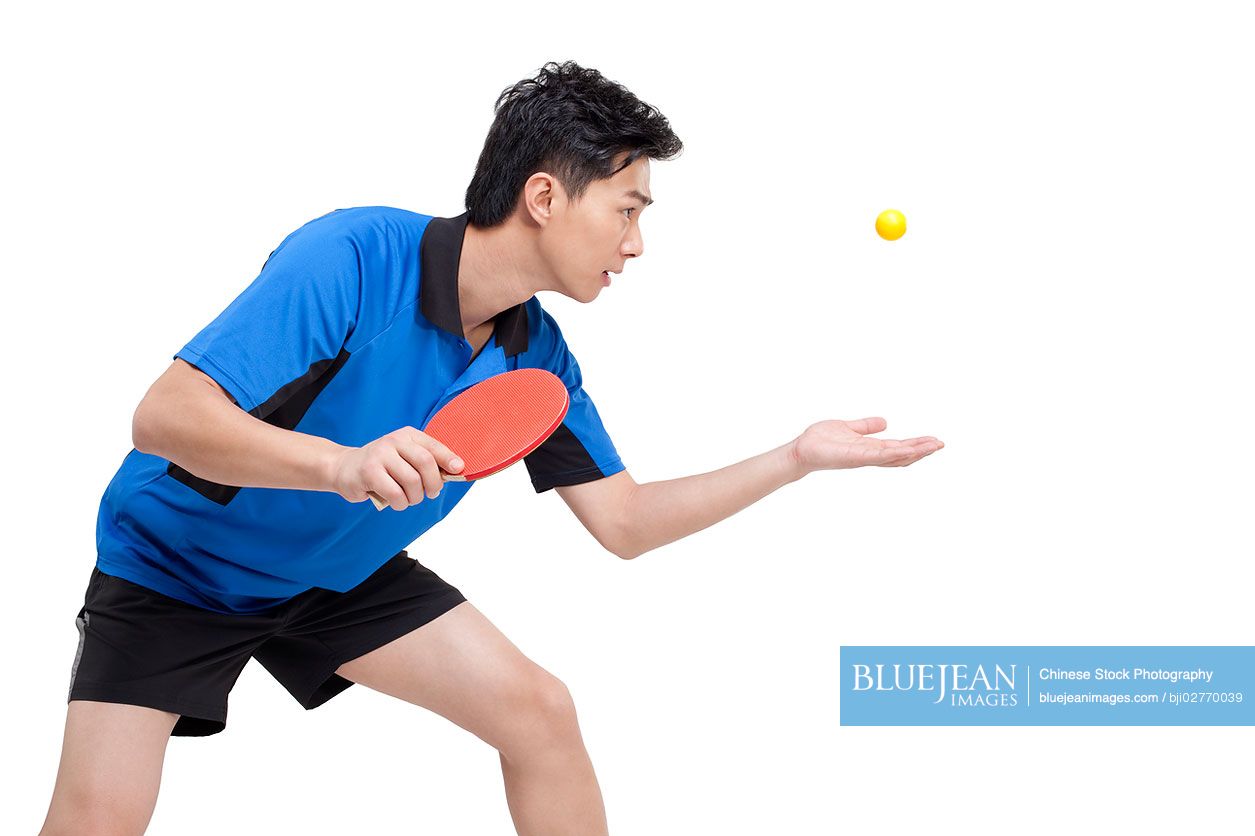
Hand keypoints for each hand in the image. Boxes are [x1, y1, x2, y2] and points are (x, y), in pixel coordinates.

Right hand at [330, 427, 464, 509]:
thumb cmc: (382, 467)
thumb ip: (426, 463)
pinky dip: (401, 503)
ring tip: (409, 499)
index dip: (449, 459)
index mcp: (407, 435)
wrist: (344, 468)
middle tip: (431, 493)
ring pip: (412, 481)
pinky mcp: (369, 472)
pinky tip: (397, 502)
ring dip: (415, 497)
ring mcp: (380, 455)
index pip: (433, 446)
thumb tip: (455, 471)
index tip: (459, 470)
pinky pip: (395, 493)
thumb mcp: (404, 458)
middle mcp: (394, 441)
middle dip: (433, 483)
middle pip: (425, 463)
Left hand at [790, 417, 942, 474]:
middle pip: (902, 455)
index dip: (917, 445)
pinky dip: (894, 453)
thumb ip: (865, 426)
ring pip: (895, 457)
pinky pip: (878, 456)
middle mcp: (870, 455)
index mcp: (870, 447)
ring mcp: (864, 458)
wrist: (802, 449)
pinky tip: (908, 449)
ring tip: (933, 446)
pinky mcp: (855, 457)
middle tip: (941, 444)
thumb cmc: (821, 441)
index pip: (899, 447)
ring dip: (915, 452)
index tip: (934, 441)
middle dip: (922, 450)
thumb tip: (884, 421)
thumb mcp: (849, 427)